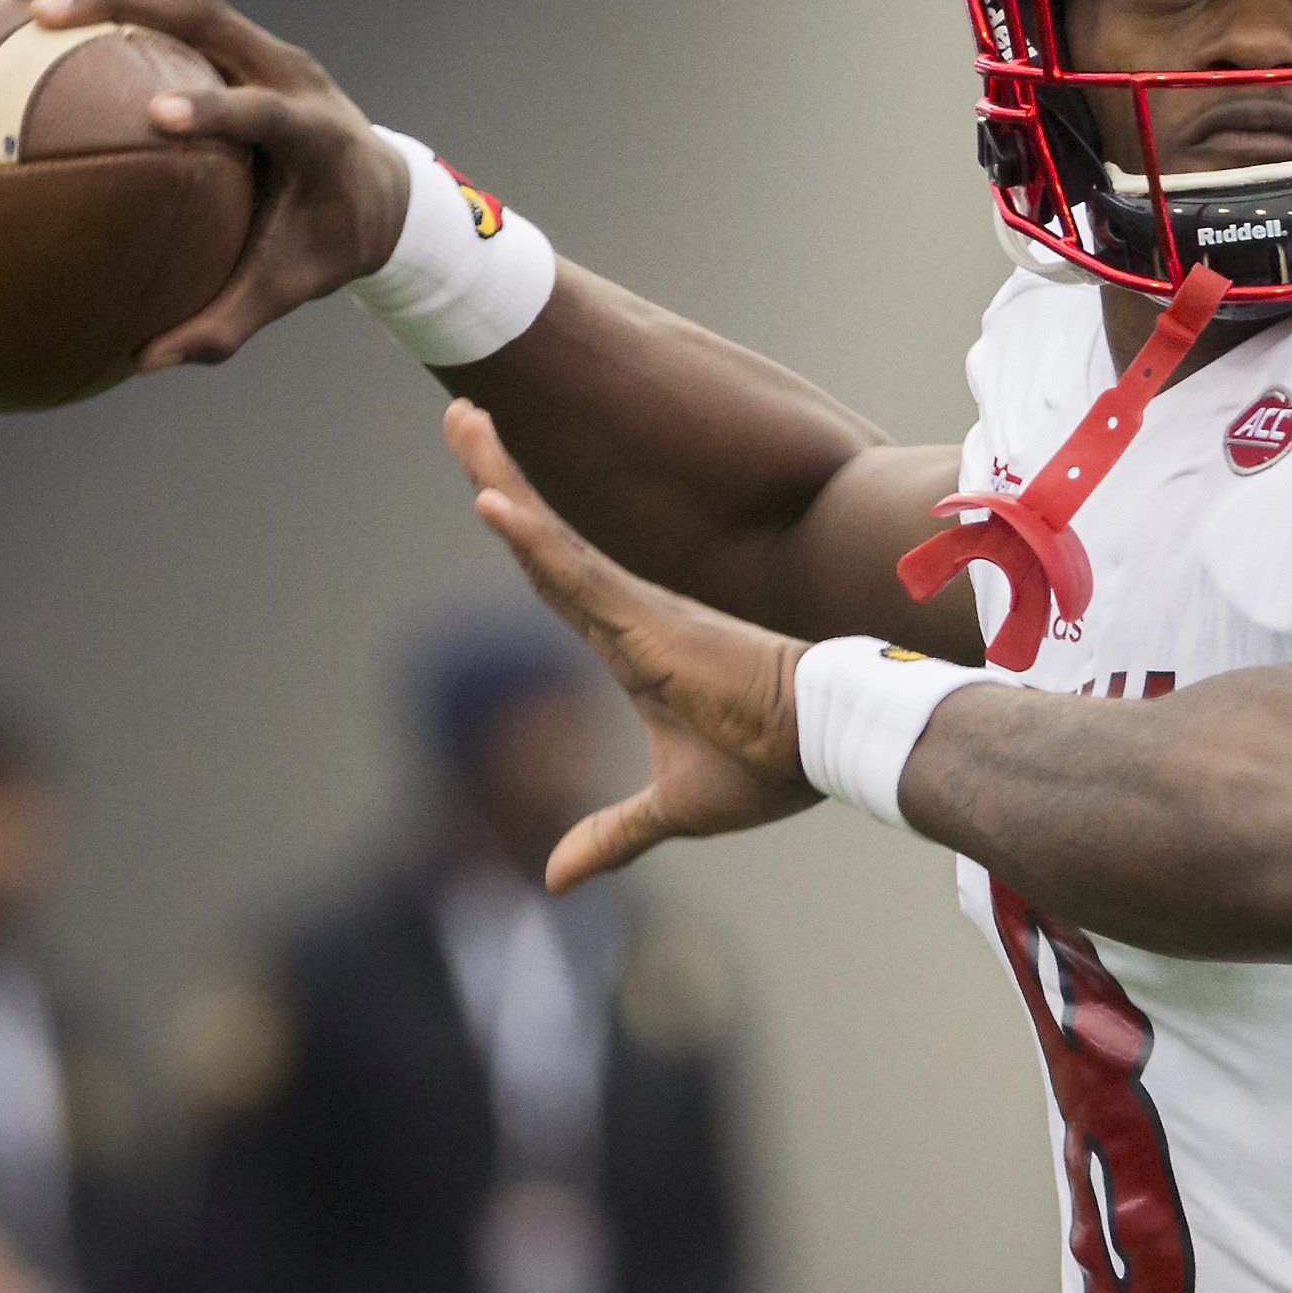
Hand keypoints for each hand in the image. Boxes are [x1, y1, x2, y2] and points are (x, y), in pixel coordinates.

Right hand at [9, 0, 412, 370]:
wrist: (382, 188)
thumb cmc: (331, 243)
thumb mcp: (292, 289)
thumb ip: (227, 324)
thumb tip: (144, 361)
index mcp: (315, 134)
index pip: (267, 109)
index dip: (219, 107)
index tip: (159, 118)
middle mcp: (287, 70)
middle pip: (206, 11)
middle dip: (123, 2)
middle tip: (39, 14)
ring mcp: (258, 44)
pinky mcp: (232, 36)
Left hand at [444, 399, 820, 888]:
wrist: (831, 743)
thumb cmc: (770, 763)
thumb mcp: (671, 810)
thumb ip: (612, 835)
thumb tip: (554, 879)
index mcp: (633, 644)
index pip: (558, 576)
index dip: (522, 531)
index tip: (487, 483)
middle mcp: (629, 614)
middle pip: (543, 538)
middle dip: (498, 474)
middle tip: (460, 413)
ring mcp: (636, 611)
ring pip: (549, 540)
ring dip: (500, 480)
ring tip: (462, 418)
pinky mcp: (649, 621)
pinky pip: (576, 572)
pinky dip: (531, 537)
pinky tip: (491, 501)